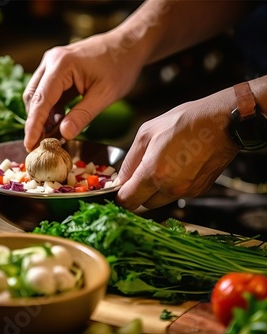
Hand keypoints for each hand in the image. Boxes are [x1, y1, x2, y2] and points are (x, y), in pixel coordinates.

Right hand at [23, 33, 143, 151]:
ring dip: (42, 117)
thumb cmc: (121, 66)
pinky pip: (46, 92)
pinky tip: (58, 124)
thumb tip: (64, 134)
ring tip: (51, 138)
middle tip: (39, 147)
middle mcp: (50, 61)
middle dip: (35, 123)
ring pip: (37, 95)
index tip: (29, 146)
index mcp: (61, 65)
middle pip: (33, 98)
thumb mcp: (105, 95)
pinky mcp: (56, 69)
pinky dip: (49, 110)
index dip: (33, 126)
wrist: (128, 45)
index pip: (41, 100)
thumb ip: (83, 115)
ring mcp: (51, 64)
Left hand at [115, 88, 238, 210]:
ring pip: (161, 200)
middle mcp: (170, 188)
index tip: (119, 189)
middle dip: (138, 192)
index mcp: (153, 174)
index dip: (121, 196)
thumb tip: (120, 180)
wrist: (222, 123)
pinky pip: (177, 195)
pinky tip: (178, 166)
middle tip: (141, 172)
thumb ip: (129, 161)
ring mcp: (187, 192)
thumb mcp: (146, 134)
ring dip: (155, 190)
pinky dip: (172, 186)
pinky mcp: (199, 191)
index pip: (128, 201)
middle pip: (144, 204)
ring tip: (163, 165)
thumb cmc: (184, 122)